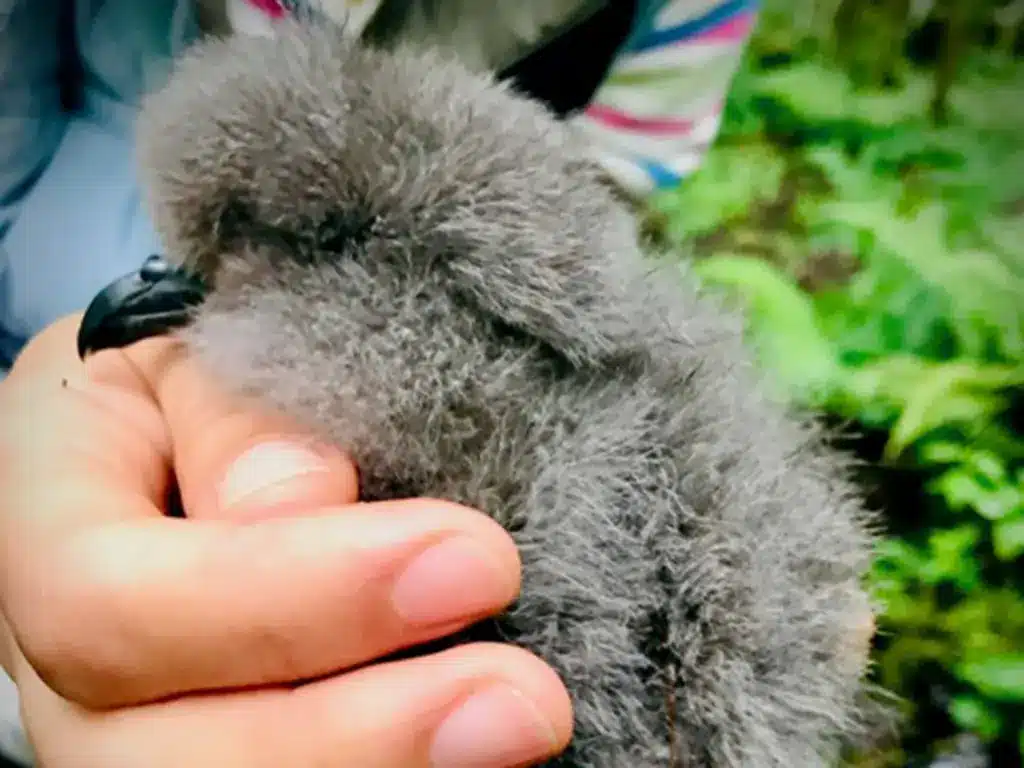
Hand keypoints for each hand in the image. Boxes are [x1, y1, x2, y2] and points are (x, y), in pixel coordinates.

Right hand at [0, 314, 571, 766]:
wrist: (195, 431)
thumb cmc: (200, 382)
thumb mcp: (200, 353)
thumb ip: (235, 415)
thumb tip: (299, 501)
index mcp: (40, 528)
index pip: (108, 601)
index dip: (286, 596)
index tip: (470, 558)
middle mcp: (65, 666)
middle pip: (157, 758)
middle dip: (350, 739)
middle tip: (521, 700)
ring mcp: (136, 733)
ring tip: (518, 730)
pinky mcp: (224, 748)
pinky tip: (476, 762)